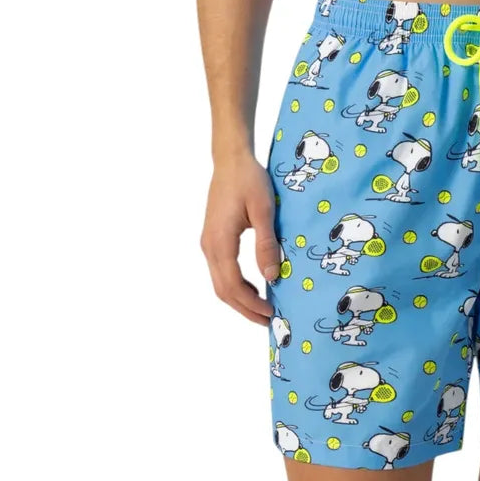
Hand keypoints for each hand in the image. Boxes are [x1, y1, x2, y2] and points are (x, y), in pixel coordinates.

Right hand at [200, 152, 279, 324]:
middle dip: (244, 309)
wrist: (230, 160)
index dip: (251, 303)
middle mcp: (209, 246)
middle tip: (268, 320)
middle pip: (223, 290)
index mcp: (221, 241)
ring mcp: (208, 243)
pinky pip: (221, 270)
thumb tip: (271, 276)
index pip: (233, 285)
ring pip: (220, 282)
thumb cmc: (249, 180)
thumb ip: (266, 243)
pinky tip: (253, 286)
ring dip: (239, 299)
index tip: (271, 313)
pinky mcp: (212, 238)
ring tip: (262, 308)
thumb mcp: (264, 210)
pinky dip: (235, 285)